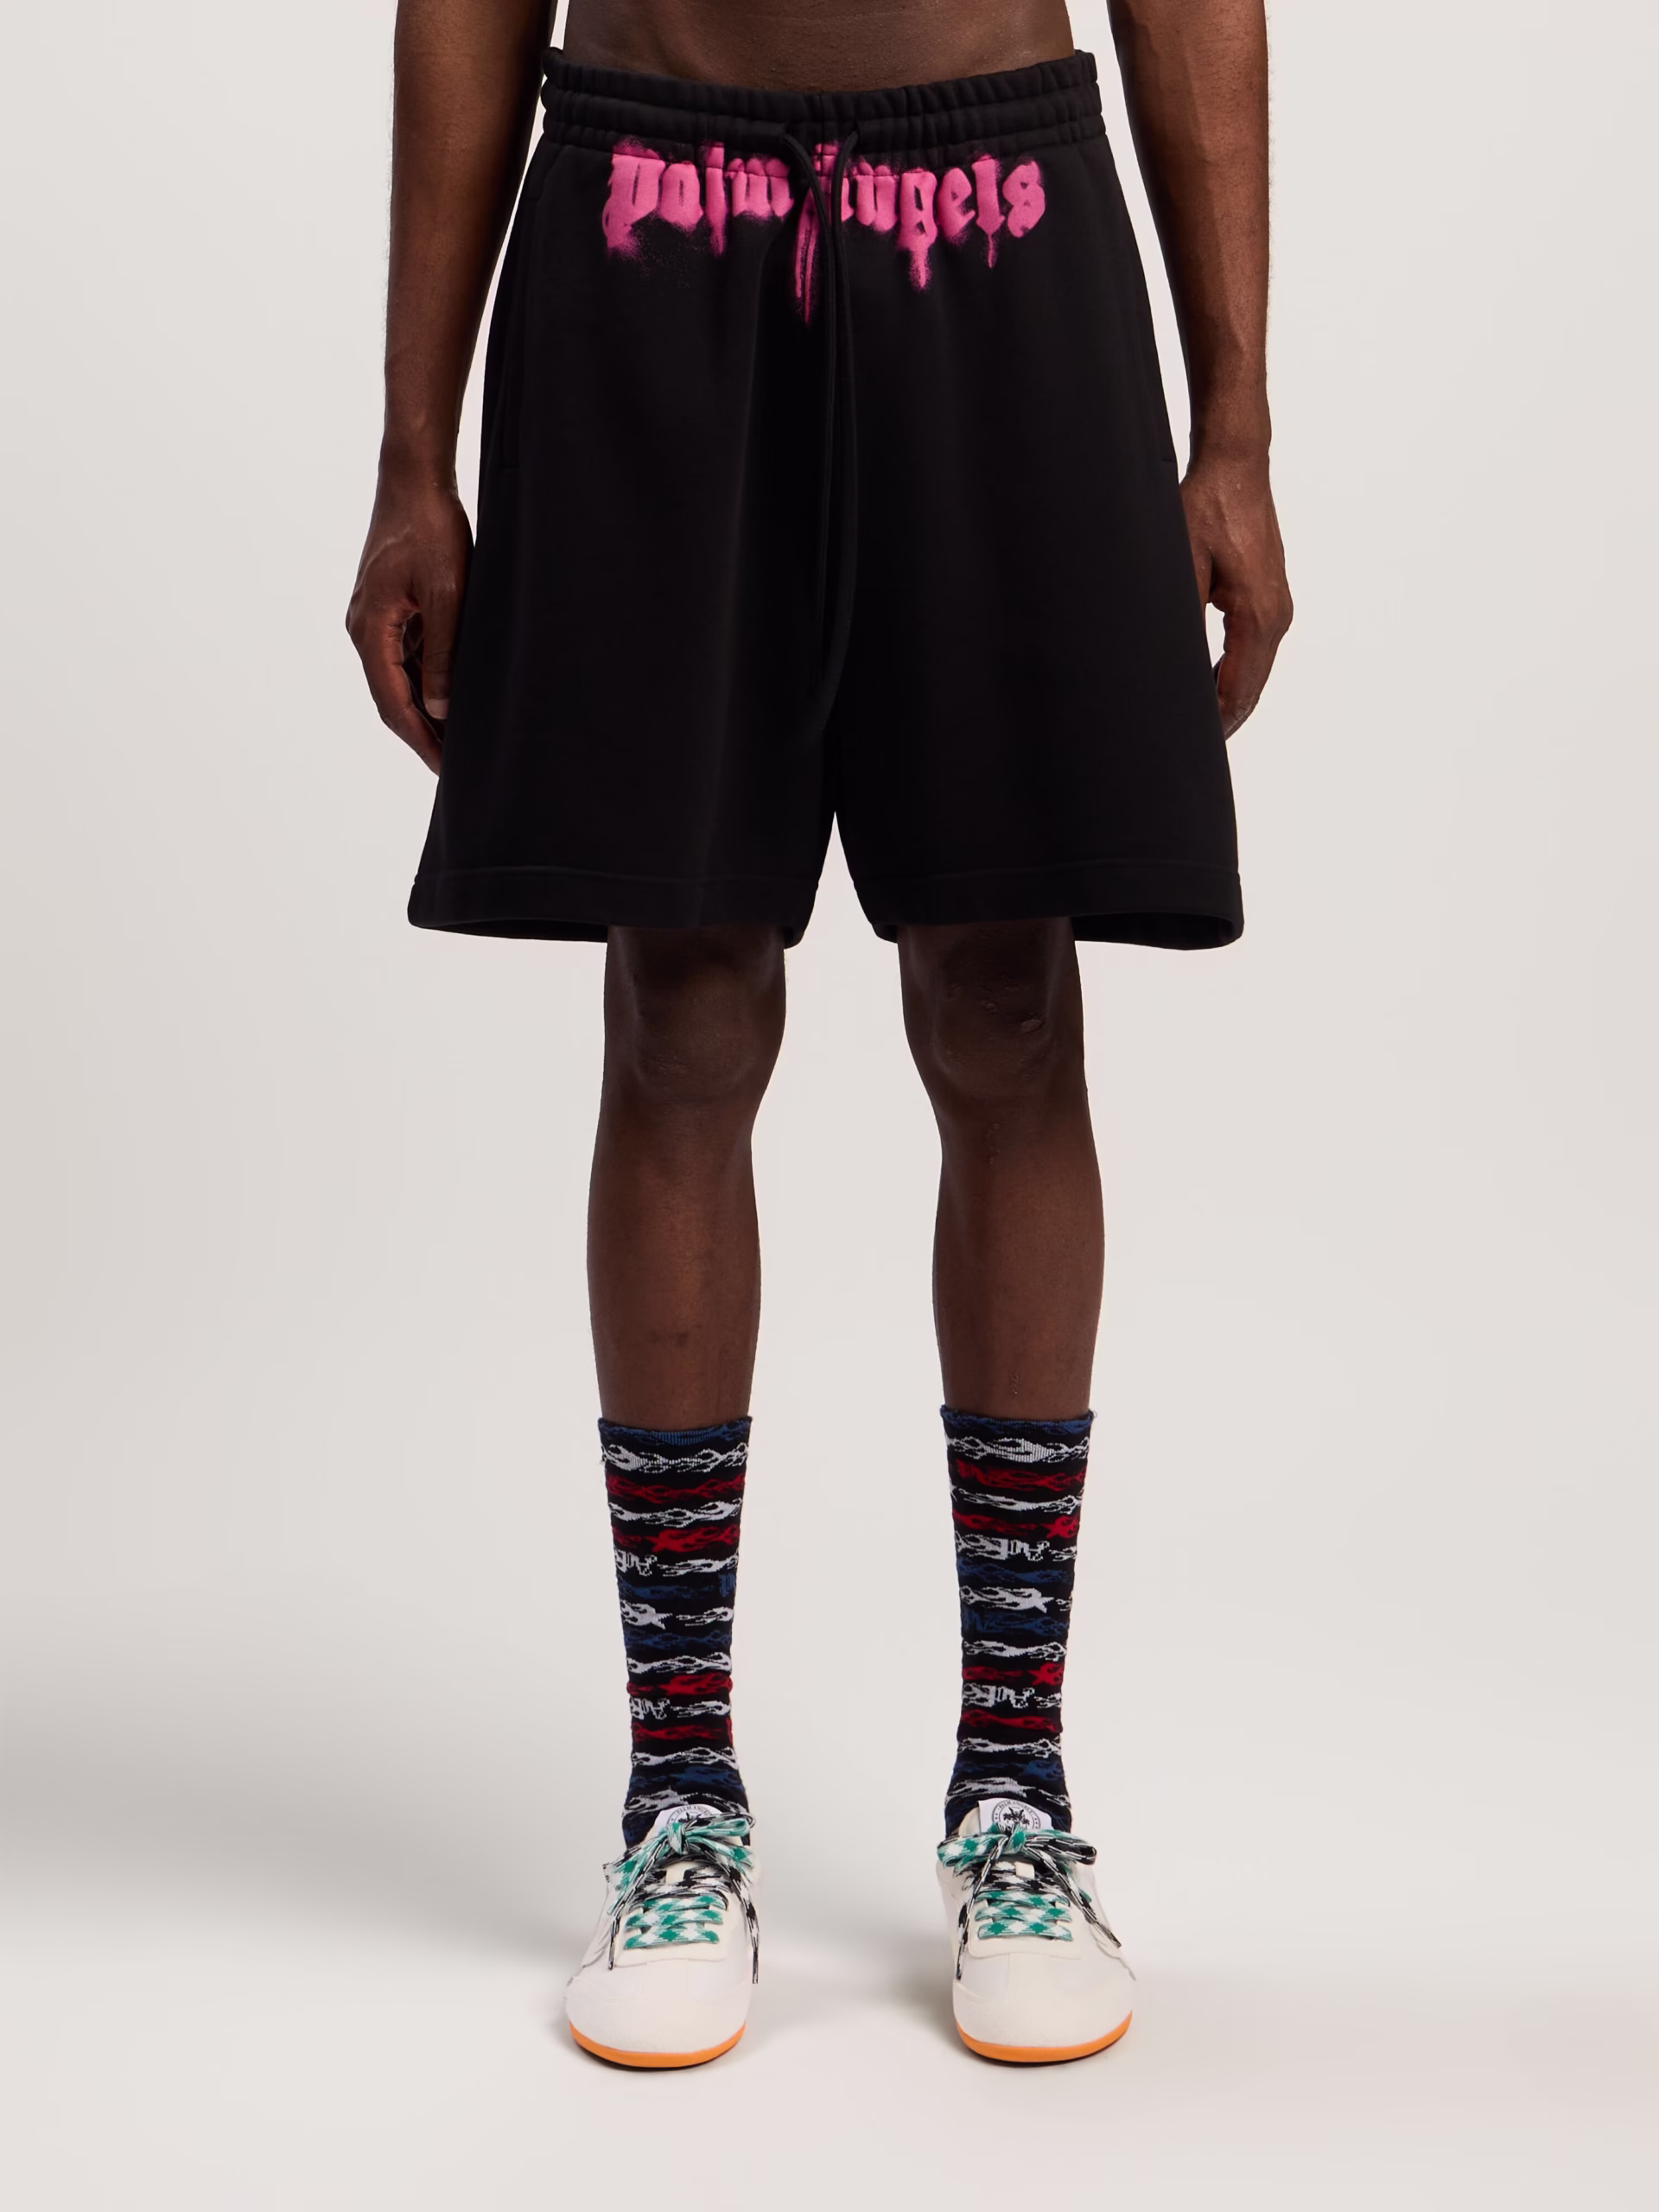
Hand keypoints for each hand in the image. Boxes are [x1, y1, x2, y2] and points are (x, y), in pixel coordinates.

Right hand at [345, 470, 472, 772]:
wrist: (415, 478)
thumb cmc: (430, 529)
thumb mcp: (447, 595)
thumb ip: (444, 653)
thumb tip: (440, 707)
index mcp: (370, 629)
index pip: (393, 704)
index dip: (420, 740)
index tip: (445, 769)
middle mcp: (364, 628)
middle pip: (391, 696)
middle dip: (421, 732)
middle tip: (454, 765)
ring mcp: (375, 617)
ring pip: (399, 677)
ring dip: (426, 706)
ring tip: (460, 735)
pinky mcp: (389, 606)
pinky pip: (406, 653)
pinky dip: (427, 676)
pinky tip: (453, 692)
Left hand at [1180, 451, 1291, 737]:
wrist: (1236, 469)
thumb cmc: (1207, 509)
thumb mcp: (1182, 568)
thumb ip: (1181, 623)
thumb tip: (1170, 669)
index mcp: (1257, 617)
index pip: (1237, 692)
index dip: (1214, 725)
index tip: (1190, 747)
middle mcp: (1276, 617)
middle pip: (1250, 691)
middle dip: (1222, 721)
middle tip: (1189, 749)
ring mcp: (1278, 608)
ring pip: (1254, 674)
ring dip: (1228, 701)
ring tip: (1197, 726)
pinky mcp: (1270, 599)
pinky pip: (1254, 653)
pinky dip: (1234, 676)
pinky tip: (1209, 688)